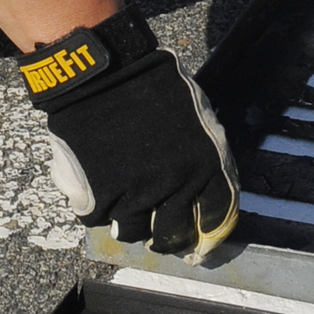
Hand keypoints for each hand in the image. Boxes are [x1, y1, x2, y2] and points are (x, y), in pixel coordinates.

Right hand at [21, 8, 238, 260]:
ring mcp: (134, 196)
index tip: (199, 241)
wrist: (105, 73)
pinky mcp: (98, 197)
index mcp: (206, 168)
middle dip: (167, 239)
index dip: (208, 234)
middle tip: (159, 234)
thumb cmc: (152, 84)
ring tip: (125, 208)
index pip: (216, 218)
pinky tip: (97, 188)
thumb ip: (204, 156)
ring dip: (129, 223)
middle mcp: (174, 189)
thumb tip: (203, 192)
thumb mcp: (196, 115)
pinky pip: (96, 219)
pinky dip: (96, 208)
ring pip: (133, 233)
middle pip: (173, 237)